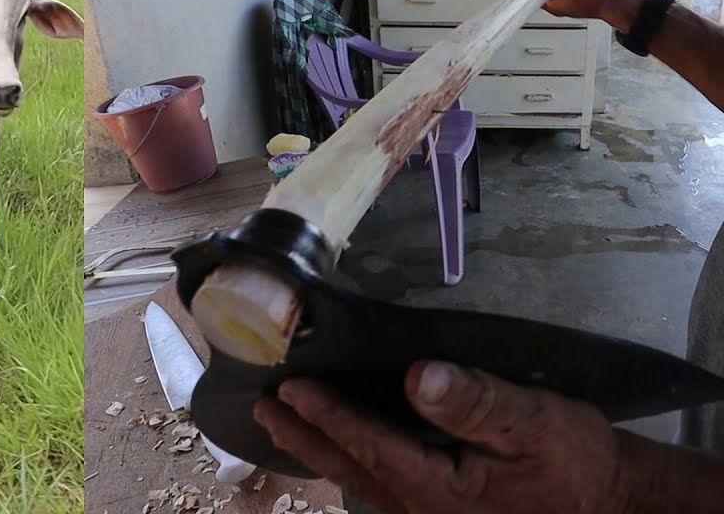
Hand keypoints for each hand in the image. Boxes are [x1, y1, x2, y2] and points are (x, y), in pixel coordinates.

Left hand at [253, 361, 635, 513]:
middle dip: (304, 437)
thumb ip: (475, 402)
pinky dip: (353, 464)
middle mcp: (423, 511)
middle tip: (263, 408)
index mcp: (438, 489)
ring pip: (361, 482)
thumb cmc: (576, 464)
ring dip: (321, 452)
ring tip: (284, 426)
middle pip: (350, 470)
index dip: (328, 414)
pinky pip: (381, 488)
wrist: (615, 506)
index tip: (290, 387)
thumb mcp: (535, 425)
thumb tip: (418, 376)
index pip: (368, 444)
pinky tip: (343, 452)